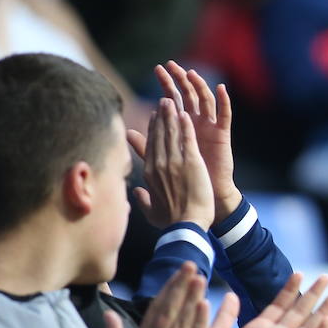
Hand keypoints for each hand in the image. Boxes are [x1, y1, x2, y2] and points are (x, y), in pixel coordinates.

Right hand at [103, 263, 208, 327]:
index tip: (178, 273)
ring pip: (183, 322)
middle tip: (192, 266)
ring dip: (192, 298)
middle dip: (181, 286)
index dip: (168, 289)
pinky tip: (205, 304)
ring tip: (201, 279)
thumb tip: (108, 313)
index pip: (156, 310)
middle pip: (170, 310)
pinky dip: (200, 322)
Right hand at [127, 97, 215, 228]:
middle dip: (160, 116)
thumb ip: (143, 199)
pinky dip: (185, 126)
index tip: (154, 117)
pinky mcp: (191, 163)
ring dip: (171, 115)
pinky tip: (185, 114)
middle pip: (158, 135)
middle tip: (163, 101)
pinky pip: (186, 140)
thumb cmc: (170, 222)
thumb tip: (135, 192)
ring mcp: (174, 162)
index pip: (150, 146)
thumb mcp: (151, 211)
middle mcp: (159, 165)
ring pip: (171, 133)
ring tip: (171, 101)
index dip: (152, 130)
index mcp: (149, 174)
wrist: (186, 226)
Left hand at [155, 62, 239, 220]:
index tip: (157, 71)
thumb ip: (146, 146)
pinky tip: (220, 88)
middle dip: (178, 80)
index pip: (172, 101)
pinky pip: (224, 115)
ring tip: (189, 72)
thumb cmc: (183, 181)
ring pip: (205, 101)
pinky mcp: (222, 135)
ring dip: (198, 85)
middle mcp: (196, 125)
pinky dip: (224, 101)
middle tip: (169, 65)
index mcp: (181, 128)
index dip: (165, 85)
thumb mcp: (161, 160)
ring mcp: (210, 128)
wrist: (202, 198)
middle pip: (188, 96)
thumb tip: (127, 134)